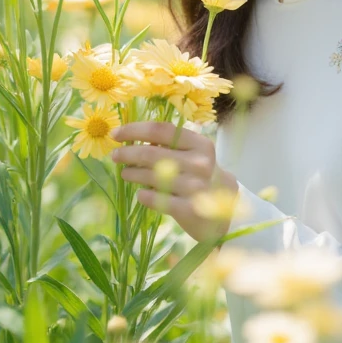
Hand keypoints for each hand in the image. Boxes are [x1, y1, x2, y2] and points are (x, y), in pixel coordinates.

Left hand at [109, 120, 238, 242]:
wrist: (226, 212)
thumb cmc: (202, 177)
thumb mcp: (194, 155)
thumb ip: (170, 145)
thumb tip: (131, 138)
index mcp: (201, 144)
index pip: (161, 130)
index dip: (134, 130)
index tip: (116, 134)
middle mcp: (200, 163)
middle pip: (151, 153)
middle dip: (128, 153)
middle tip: (115, 156)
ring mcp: (195, 187)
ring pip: (150, 176)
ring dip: (132, 173)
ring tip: (126, 173)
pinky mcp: (188, 209)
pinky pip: (154, 199)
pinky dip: (143, 195)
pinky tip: (141, 194)